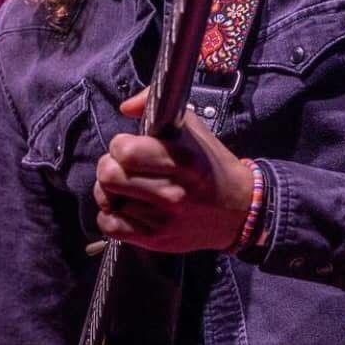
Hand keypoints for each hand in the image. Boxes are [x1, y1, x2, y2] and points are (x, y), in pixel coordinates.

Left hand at [93, 86, 254, 252]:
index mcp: (182, 160)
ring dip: (112, 192)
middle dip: (110, 166)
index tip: (129, 147)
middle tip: (123, 167)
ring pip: (107, 200)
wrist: (237, 210)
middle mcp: (172, 192)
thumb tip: (125, 107)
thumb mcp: (192, 127)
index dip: (120, 145)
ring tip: (128, 187)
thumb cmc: (210, 166)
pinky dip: (112, 216)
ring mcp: (162, 219)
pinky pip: (110, 226)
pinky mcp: (155, 239)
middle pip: (109, 176)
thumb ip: (155, 105)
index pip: (125, 151)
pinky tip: (126, 208)